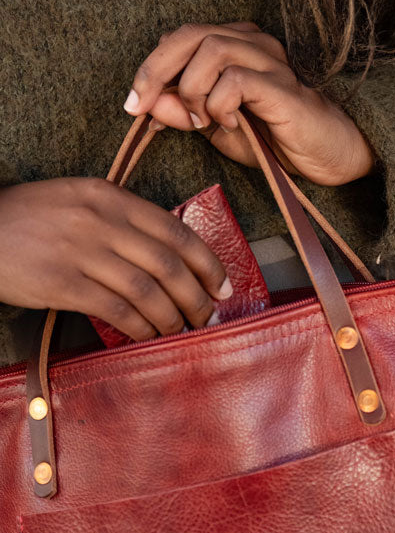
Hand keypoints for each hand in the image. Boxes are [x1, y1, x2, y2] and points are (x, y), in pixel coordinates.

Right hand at [0, 179, 230, 340]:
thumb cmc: (32, 218)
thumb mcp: (79, 200)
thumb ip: (121, 218)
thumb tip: (171, 256)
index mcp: (110, 196)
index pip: (175, 230)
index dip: (207, 263)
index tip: (223, 287)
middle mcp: (99, 220)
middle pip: (167, 263)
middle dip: (196, 296)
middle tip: (208, 318)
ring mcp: (80, 250)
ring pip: (146, 289)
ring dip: (171, 316)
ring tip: (180, 331)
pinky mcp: (61, 282)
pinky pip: (115, 309)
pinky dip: (139, 326)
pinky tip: (148, 336)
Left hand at [124, 22, 375, 183]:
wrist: (329, 155)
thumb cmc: (278, 139)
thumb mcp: (219, 129)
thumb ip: (185, 113)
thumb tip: (151, 104)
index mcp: (235, 46)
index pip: (179, 38)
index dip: (151, 67)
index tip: (136, 104)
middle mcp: (252, 43)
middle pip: (189, 34)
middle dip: (155, 70)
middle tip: (141, 106)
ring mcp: (269, 61)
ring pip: (210, 50)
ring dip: (192, 91)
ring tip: (203, 122)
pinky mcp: (282, 86)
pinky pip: (235, 80)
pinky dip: (220, 105)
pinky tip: (232, 124)